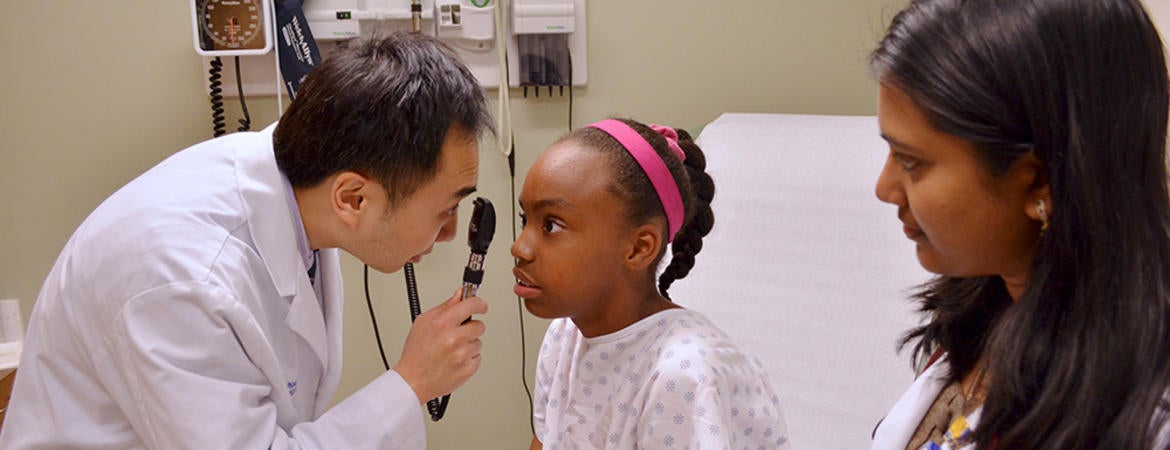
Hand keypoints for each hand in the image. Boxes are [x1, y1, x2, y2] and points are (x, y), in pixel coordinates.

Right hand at [394, 288, 488, 403]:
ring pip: (478, 342)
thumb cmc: (416, 353)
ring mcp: (462, 355)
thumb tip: (459, 294)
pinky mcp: (468, 369)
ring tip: (451, 350)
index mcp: (442, 324)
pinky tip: (454, 359)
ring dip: (468, 344)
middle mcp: (453, 339)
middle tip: (458, 334)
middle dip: (471, 328)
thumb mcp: (423, 322)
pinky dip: (468, 358)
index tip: (481, 304)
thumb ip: (445, 306)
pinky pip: (477, 357)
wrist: (412, 381)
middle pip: (479, 326)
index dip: (479, 303)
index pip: (470, 305)